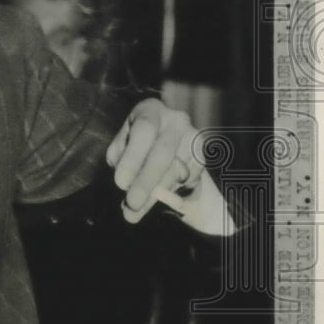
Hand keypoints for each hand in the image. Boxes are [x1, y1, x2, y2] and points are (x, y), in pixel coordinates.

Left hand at [105, 98, 202, 223]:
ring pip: (175, 172)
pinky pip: (187, 181)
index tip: (120, 183)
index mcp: (151, 110)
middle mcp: (176, 121)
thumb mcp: (123, 141)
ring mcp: (193, 138)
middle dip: (146, 182)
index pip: (144, 131)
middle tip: (131, 204)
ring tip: (134, 212)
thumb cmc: (137, 138)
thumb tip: (126, 184)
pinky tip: (156, 198)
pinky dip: (169, 194)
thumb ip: (120, 158)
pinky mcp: (203, 157)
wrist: (166, 134)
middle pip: (163, 154)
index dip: (132, 158)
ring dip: (155, 196)